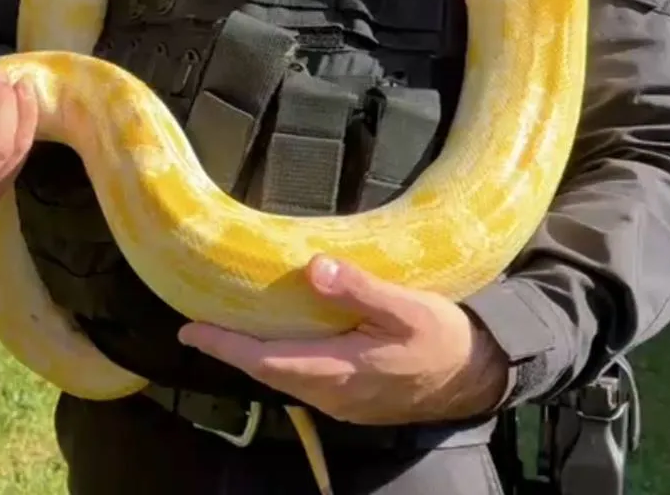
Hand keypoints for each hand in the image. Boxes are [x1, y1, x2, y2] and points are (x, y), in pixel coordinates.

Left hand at [177, 256, 510, 425]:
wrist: (480, 376)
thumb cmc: (445, 339)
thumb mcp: (406, 306)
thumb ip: (359, 289)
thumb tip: (313, 267)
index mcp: (340, 372)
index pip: (266, 361)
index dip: (225, 346)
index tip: (189, 329)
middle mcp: (333, 394)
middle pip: (267, 372)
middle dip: (231, 349)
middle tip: (199, 322)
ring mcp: (343, 402)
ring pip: (285, 378)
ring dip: (255, 355)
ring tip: (229, 326)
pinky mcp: (353, 399)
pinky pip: (304, 381)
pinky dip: (282, 360)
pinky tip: (279, 338)